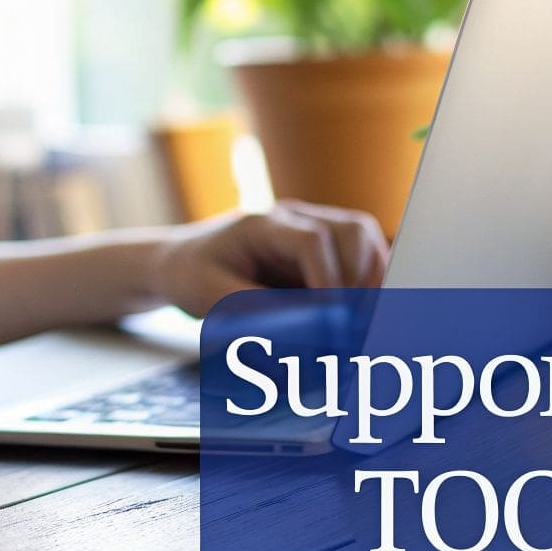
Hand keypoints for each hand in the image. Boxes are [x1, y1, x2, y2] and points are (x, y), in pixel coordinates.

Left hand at [149, 200, 388, 317]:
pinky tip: (357, 315)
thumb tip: (312, 332)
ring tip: (358, 322)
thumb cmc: (192, 276)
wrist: (181, 261)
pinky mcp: (320, 246)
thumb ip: (260, 312)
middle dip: (360, 281)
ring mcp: (310, 227)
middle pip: (351, 231)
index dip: (329, 281)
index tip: (335, 323)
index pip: (312, 240)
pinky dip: (367, 283)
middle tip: (353, 327)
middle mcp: (293, 218)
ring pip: (364, 239)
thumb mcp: (213, 298)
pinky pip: (360, 255)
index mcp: (261, 225)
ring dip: (370, 281)